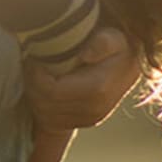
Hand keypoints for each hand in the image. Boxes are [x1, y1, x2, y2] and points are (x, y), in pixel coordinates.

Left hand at [25, 27, 139, 132]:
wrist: (131, 63)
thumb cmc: (119, 46)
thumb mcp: (114, 37)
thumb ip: (103, 43)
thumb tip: (87, 54)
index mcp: (97, 90)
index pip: (51, 91)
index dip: (36, 75)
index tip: (34, 58)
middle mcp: (93, 111)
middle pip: (45, 104)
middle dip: (33, 84)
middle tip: (31, 65)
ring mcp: (89, 120)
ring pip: (46, 115)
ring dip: (35, 95)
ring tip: (37, 75)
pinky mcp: (84, 123)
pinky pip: (52, 122)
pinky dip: (42, 106)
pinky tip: (44, 88)